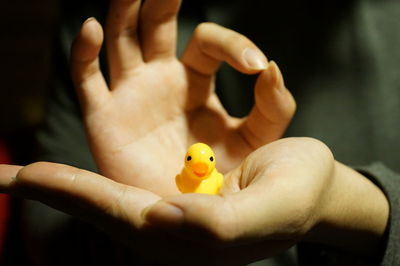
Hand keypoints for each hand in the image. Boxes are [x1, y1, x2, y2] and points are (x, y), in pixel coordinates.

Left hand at [0, 138, 387, 264]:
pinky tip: (85, 142)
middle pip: (100, 199)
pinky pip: (135, 157)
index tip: (12, 180)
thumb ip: (218, 224)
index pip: (113, 212)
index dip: (66, 193)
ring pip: (113, 177)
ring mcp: (173, 192)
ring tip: (20, 170)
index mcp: (185, 230)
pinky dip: (110, 138)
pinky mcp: (182, 169)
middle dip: (55, 188)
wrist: (314, 189)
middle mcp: (169, 211)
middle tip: (1, 181)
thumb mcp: (270, 211)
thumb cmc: (298, 201)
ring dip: (71, 173)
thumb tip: (157, 220)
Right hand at [70, 0, 295, 195]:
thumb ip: (272, 106)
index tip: (255, 64)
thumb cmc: (235, 180)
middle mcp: (162, 82)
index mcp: (196, 83)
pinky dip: (84, 51)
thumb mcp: (260, 140)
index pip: (207, 42)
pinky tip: (93, 28)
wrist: (210, 221)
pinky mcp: (105, 119)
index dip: (231, 44)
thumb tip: (269, 68)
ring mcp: (132, 96)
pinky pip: (86, 79)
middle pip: (155, 25)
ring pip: (120, 41)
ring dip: (123, 9)